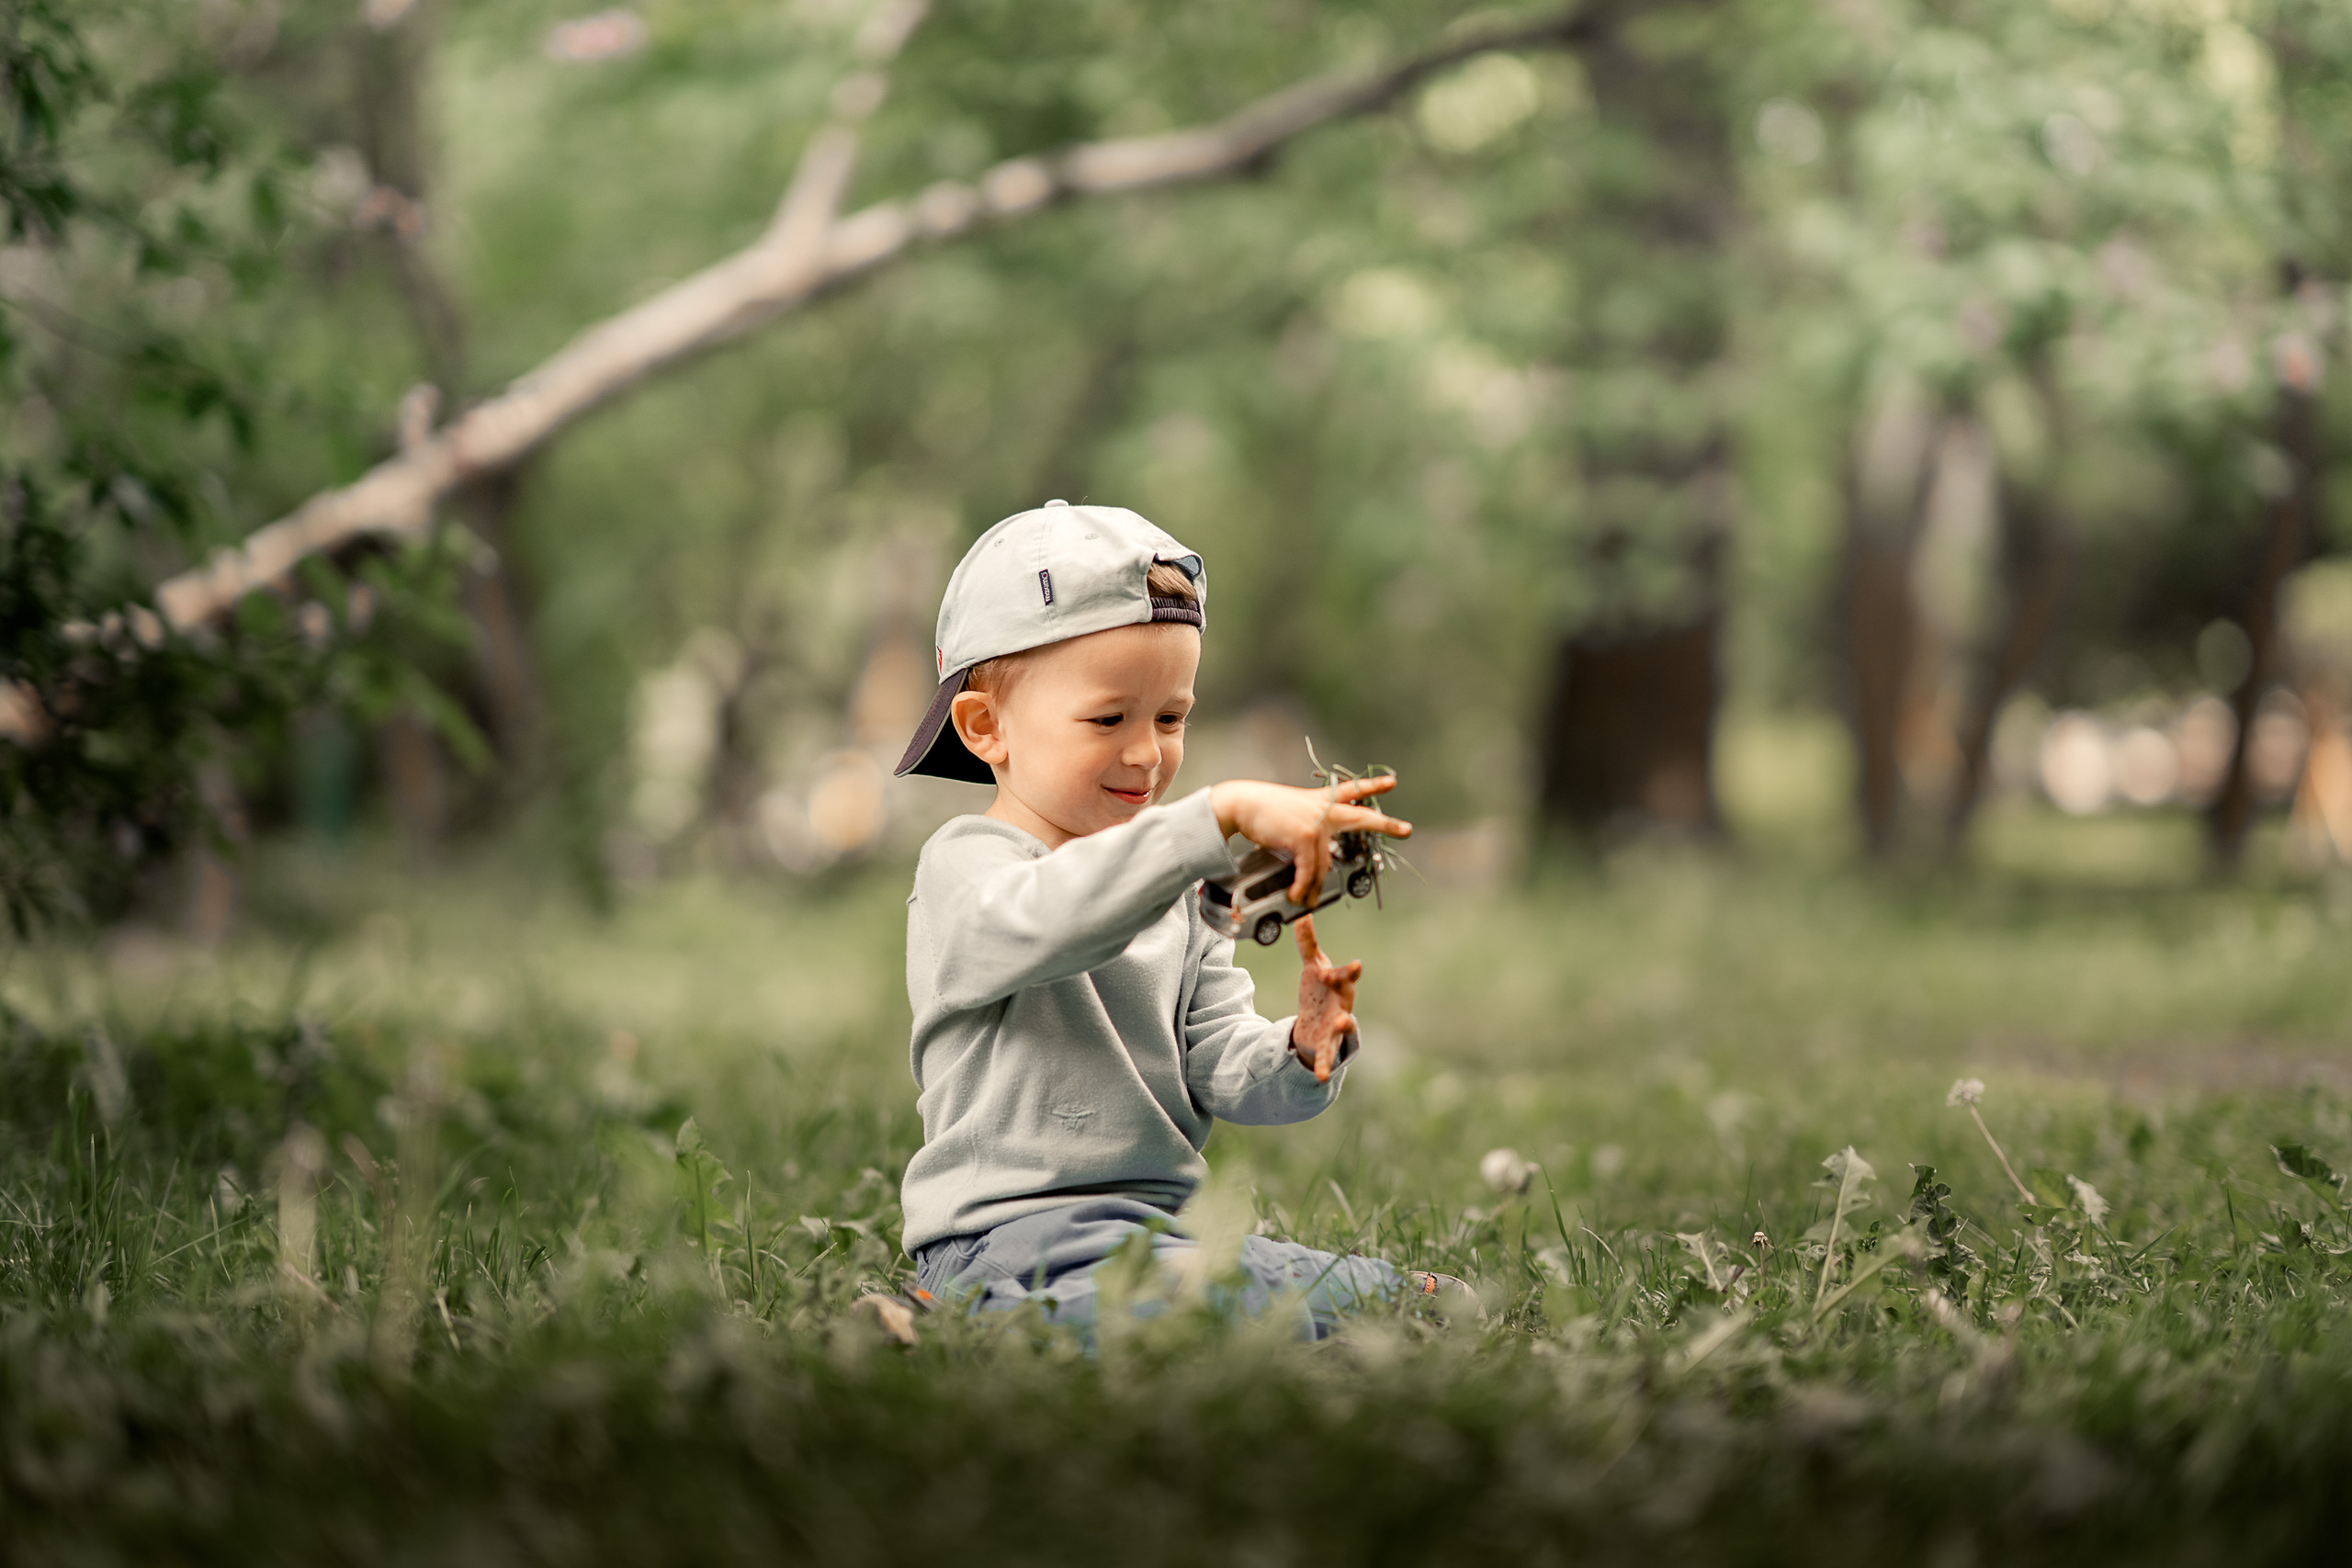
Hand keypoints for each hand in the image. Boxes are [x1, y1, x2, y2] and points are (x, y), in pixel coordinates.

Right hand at [1210, 774, 1410, 903]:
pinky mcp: (1304, 838)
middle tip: (1407, 830)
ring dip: (1314, 887)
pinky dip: (1302, 887)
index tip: (1391, 781)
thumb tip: (1306, 860)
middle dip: (1386, 824)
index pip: (1351, 790)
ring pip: (1324, 864)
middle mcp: (1323, 810)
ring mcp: (1316, 823)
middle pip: (1361, 817)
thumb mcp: (1290, 815)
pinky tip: (1298, 896)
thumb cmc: (1261, 811)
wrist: (1241, 804)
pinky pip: (1308, 871)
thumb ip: (1305, 831)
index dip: (1372, 786)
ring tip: (1307, 901)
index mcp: (1320, 801)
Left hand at [1290, 915, 1360, 1083]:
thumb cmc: (1319, 994)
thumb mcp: (1312, 969)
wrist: (1317, 1027)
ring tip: (1341, 1022)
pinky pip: (1326, 1057)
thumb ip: (1307, 944)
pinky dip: (1323, 1067)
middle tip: (1349, 976)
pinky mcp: (1327, 1047)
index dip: (1346, 970)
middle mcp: (1342, 1006)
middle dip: (1348, 987)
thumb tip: (1302, 914)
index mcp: (1337, 986)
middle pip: (1348, 996)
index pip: (1344, 975)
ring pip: (1344, 1026)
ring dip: (1345, 1024)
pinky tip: (1319, 1077)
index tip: (1352, 963)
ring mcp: (1337, 1027)